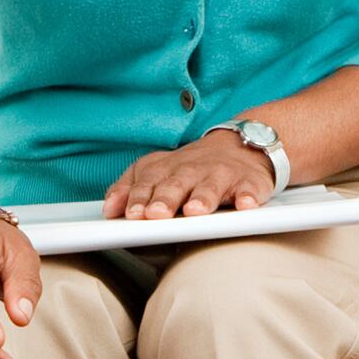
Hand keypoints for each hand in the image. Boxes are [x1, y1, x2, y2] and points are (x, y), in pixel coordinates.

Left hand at [104, 130, 276, 220]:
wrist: (239, 144)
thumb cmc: (191, 167)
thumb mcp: (156, 171)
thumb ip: (129, 188)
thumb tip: (109, 209)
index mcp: (167, 169)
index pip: (148, 182)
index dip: (139, 197)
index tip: (131, 213)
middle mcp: (192, 170)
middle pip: (176, 184)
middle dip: (165, 199)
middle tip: (156, 214)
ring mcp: (222, 175)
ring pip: (210, 186)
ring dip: (202, 198)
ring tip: (195, 210)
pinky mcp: (249, 181)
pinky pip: (249, 189)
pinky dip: (248, 196)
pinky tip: (245, 204)